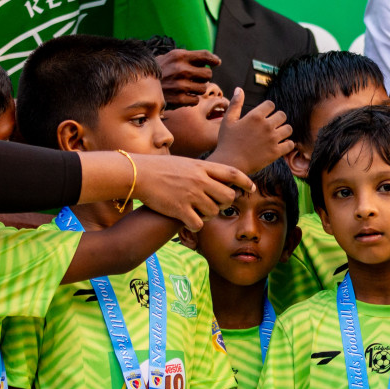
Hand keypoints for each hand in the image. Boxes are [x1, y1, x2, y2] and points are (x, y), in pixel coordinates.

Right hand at [133, 156, 249, 230]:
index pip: (233, 173)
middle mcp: (200, 181)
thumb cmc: (160, 168)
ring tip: (198, 211)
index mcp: (202, 167)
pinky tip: (188, 221)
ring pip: (214, 212)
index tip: (251, 188)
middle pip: (228, 196)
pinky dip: (195, 225)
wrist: (137, 173)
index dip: (245, 181)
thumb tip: (219, 178)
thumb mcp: (186, 163)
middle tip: (215, 204)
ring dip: (208, 215)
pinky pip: (198, 224)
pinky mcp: (180, 209)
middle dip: (225, 203)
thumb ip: (203, 171)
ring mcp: (191, 195)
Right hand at [156, 49, 220, 107]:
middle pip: (208, 74)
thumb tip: (216, 60)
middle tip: (195, 78)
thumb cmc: (161, 70)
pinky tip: (183, 96)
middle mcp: (181, 69)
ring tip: (186, 87)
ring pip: (203, 88)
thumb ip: (192, 57)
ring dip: (197, 89)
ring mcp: (180, 85)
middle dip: (203, 77)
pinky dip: (191, 99)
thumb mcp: (172, 57)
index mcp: (179, 56)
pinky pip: (196, 100)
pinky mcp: (178, 99)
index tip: (216, 63)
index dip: (214, 60)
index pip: (205, 56)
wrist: (140, 85)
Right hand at [209, 88, 293, 174]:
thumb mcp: (228, 121)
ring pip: (288, 129)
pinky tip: (280, 145)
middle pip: (282, 115)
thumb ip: (235, 104)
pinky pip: (290, 144)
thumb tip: (239, 89)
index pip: (271, 105)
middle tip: (271, 126)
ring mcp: (272, 139)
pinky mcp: (276, 152)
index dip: (268, 109)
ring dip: (284, 131)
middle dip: (278, 119)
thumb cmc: (226, 142)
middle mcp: (266, 126)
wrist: (229, 163)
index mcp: (255, 116)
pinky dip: (287, 144)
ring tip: (276, 135)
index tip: (265, 115)